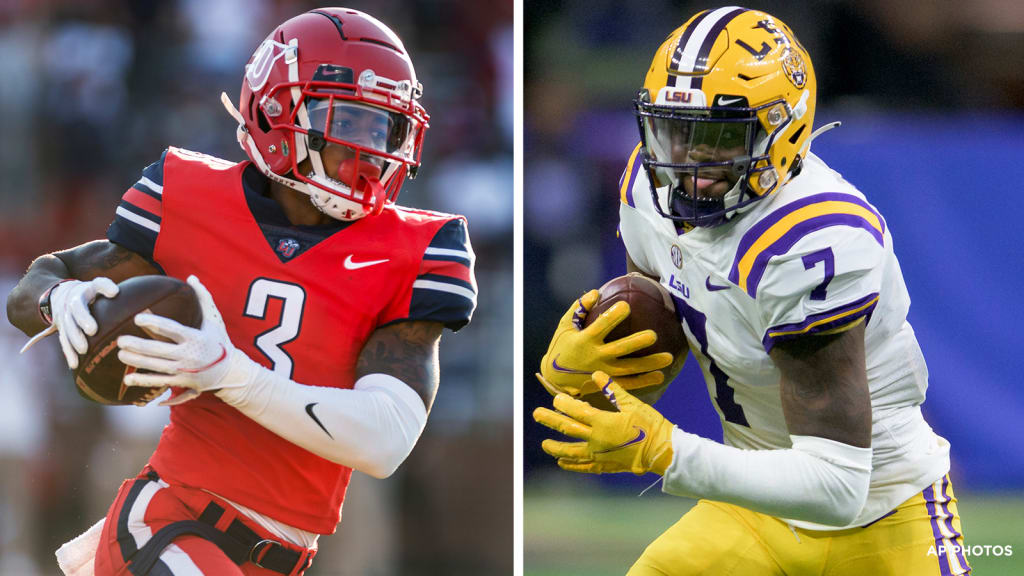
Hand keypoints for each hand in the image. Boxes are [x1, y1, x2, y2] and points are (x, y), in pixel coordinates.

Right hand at [49, 278, 118, 368]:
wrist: (63, 295)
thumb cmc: (89, 291)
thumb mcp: (95, 285)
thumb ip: (104, 286)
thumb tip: (115, 292)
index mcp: (77, 296)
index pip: (80, 303)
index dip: (86, 311)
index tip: (99, 316)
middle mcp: (68, 308)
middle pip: (72, 318)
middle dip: (80, 325)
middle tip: (92, 331)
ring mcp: (64, 320)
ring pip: (66, 332)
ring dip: (74, 341)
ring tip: (84, 350)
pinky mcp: (62, 331)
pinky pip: (64, 342)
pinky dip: (68, 353)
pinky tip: (74, 364)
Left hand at [117, 275, 247, 404]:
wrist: (230, 371)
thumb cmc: (220, 341)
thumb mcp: (214, 319)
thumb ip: (203, 298)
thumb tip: (191, 278)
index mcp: (196, 338)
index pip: (172, 329)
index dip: (154, 323)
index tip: (137, 318)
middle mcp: (189, 355)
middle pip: (159, 350)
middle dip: (138, 346)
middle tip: (120, 340)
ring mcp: (185, 370)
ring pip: (156, 366)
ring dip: (137, 361)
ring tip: (120, 354)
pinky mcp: (182, 381)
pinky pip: (160, 382)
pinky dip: (143, 381)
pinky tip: (128, 378)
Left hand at [533, 371, 675, 475]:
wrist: (663, 451)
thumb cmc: (650, 425)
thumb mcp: (632, 403)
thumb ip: (612, 389)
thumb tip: (596, 374)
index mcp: (602, 421)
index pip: (576, 410)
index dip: (564, 403)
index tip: (554, 398)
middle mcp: (597, 439)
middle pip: (568, 428)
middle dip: (550, 420)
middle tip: (536, 414)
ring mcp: (600, 454)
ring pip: (572, 451)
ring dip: (556, 447)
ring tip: (545, 444)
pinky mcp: (606, 465)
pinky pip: (585, 466)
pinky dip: (572, 465)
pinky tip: (562, 463)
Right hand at [537, 290, 672, 396]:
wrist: (554, 379)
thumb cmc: (561, 346)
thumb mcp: (564, 326)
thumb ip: (578, 308)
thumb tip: (595, 292)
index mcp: (584, 340)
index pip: (601, 326)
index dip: (612, 316)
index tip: (626, 305)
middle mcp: (595, 356)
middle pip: (619, 349)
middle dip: (636, 342)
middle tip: (654, 335)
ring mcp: (603, 371)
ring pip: (630, 369)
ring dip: (649, 364)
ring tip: (669, 357)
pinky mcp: (606, 383)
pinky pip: (628, 383)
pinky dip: (644, 381)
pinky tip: (660, 375)